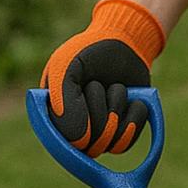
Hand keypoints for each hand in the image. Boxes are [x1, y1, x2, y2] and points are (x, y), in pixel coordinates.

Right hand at [40, 0, 164, 157]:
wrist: (124, 41)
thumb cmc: (89, 52)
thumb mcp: (67, 68)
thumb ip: (64, 103)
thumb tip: (81, 142)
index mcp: (53, 117)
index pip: (67, 139)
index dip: (80, 120)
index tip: (85, 91)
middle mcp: (74, 133)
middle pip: (91, 145)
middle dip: (100, 109)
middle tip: (98, 83)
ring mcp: (98, 136)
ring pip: (110, 144)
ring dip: (117, 107)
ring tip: (115, 87)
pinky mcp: (120, 135)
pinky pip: (127, 142)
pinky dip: (134, 116)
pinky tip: (132, 99)